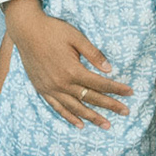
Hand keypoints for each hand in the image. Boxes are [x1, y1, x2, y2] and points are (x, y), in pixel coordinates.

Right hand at [4, 0, 131, 128]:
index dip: (116, 88)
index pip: (100, 83)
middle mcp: (62, 83)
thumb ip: (93, 54)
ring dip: (92, 117)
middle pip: (91, 98)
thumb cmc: (52, 30)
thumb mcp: (76, 37)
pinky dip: (69, 117)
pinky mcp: (42, 90)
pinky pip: (58, 108)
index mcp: (73, 70)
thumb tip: (109, 69)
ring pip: (76, 108)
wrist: (26, 30)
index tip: (130, 92)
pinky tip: (79, 124)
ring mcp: (51, 89)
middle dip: (110, 105)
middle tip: (126, 112)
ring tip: (106, 125)